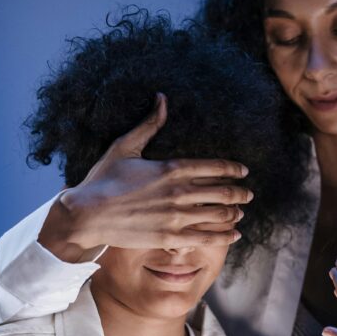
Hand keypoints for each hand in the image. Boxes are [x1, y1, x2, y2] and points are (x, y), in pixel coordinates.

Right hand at [38, 94, 253, 261]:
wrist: (87, 214)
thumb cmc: (102, 180)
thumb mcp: (125, 146)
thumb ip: (148, 124)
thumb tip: (162, 98)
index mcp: (171, 168)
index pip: (214, 167)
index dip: (233, 169)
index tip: (243, 171)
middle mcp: (179, 192)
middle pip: (222, 192)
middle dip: (240, 193)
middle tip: (248, 194)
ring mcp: (177, 216)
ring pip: (219, 214)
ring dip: (235, 213)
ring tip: (241, 212)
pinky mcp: (171, 237)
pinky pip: (207, 237)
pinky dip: (225, 236)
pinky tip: (235, 235)